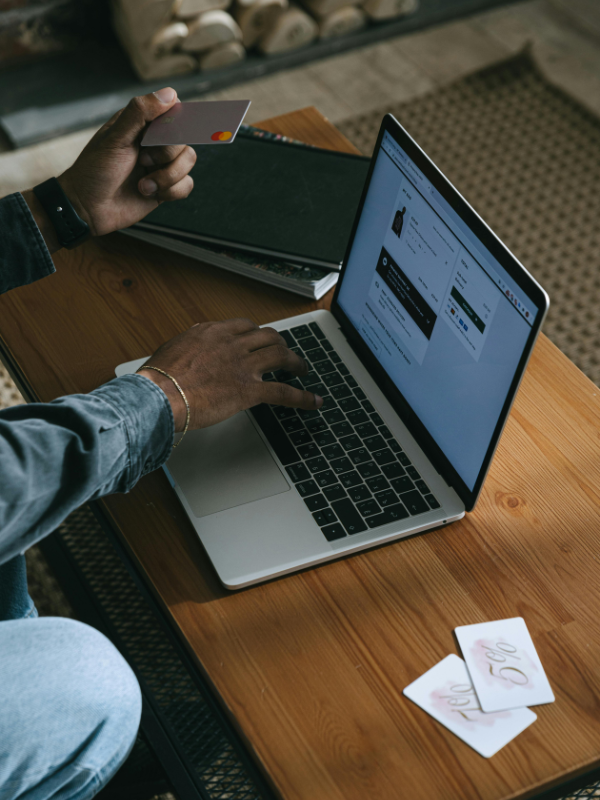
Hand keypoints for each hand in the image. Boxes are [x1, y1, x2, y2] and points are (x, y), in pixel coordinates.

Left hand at [59, 87, 196, 236]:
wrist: (89, 208)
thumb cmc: (95, 171)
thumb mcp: (115, 138)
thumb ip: (140, 113)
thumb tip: (169, 94)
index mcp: (141, 124)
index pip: (174, 111)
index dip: (173, 124)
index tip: (159, 136)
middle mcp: (154, 142)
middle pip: (184, 138)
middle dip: (166, 155)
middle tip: (142, 160)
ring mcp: (161, 165)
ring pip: (189, 161)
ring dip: (167, 177)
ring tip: (143, 184)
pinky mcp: (166, 187)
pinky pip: (186, 185)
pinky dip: (170, 191)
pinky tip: (149, 193)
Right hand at [137, 318, 322, 431]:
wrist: (158, 395)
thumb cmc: (158, 378)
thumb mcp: (173, 348)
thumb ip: (190, 344)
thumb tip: (192, 347)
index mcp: (213, 332)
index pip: (245, 326)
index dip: (257, 333)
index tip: (261, 339)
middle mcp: (232, 344)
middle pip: (268, 336)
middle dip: (280, 343)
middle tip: (285, 352)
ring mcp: (243, 366)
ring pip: (280, 355)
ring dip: (295, 361)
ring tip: (301, 369)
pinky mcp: (249, 390)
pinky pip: (283, 391)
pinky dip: (302, 397)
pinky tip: (313, 401)